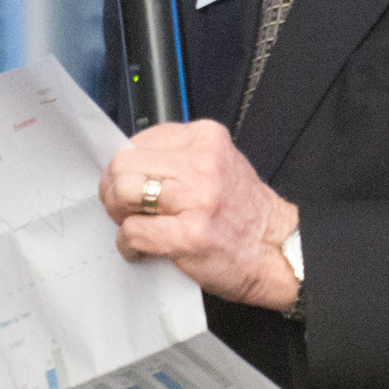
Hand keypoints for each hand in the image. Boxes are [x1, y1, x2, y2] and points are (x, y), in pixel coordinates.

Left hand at [99, 121, 299, 310]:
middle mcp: (202, 163)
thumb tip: (129, 165)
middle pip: (124, 164)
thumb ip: (178, 158)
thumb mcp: (219, 164)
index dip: (126, 165)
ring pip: (123, 192)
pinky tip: (141, 250)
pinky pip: (133, 231)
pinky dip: (129, 245)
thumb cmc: (244, 213)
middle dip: (113, 189)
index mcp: (206, 139)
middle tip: (123, 208)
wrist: (275, 250)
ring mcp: (196, 199)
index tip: (130, 183)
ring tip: (132, 225)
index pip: (140, 140)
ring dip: (118, 214)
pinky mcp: (189, 235)